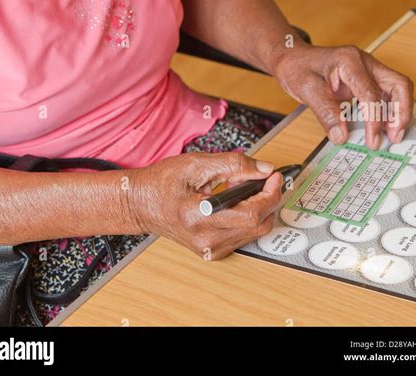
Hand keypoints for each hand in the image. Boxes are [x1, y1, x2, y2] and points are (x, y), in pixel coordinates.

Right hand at [128, 152, 283, 259]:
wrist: (140, 204)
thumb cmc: (161, 183)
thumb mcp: (196, 164)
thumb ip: (233, 164)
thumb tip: (263, 169)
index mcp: (200, 218)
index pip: (251, 214)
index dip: (270, 193)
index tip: (275, 176)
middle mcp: (207, 240)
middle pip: (259, 225)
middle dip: (269, 199)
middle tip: (264, 178)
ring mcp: (210, 250)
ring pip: (254, 231)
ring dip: (258, 206)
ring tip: (241, 187)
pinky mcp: (213, 252)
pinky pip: (243, 235)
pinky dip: (248, 216)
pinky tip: (235, 201)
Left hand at [274, 44, 412, 147]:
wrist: (291, 57)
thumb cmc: (297, 67)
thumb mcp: (306, 89)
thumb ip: (325, 112)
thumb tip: (342, 136)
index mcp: (349, 61)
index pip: (371, 93)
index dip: (375, 120)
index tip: (372, 140)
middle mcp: (364, 62)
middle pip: (398, 84)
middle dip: (400, 112)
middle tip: (394, 136)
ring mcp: (368, 69)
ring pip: (396, 88)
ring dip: (398, 112)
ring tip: (392, 135)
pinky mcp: (366, 78)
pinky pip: (385, 94)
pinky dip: (387, 110)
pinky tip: (382, 126)